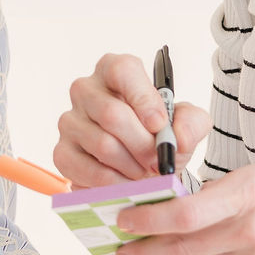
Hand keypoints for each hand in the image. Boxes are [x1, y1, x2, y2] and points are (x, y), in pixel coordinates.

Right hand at [54, 53, 210, 186]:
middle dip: (143, 144)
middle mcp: (86, 90)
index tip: (160, 126)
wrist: (143, 165)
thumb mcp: (185, 125)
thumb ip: (191, 124)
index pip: (123, 71)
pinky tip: (127, 183)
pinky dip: (114, 183)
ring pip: (103, 144)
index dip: (143, 98)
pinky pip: (87, 170)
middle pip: (112, 114)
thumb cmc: (159, 135)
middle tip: (159, 161)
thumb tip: (177, 138)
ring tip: (146, 173)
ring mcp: (70, 121)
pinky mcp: (62, 152)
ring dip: (131, 165)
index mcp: (114, 71)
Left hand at [113, 164, 254, 254]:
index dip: (146, 220)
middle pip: (181, 246)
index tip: (125, 219)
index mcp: (249, 193)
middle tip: (119, 252)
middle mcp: (251, 231)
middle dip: (143, 250)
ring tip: (148, 254)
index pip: (183, 213)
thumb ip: (224, 191)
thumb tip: (181, 201)